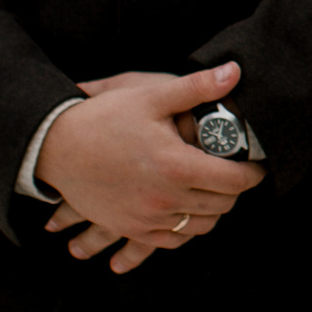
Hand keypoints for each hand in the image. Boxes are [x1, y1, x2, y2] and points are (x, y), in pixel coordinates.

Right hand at [36, 63, 266, 273]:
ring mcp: (146, 218)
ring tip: (217, 192)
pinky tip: (189, 212)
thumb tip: (235, 71)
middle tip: (239, 175)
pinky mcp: (129, 228)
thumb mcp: (151, 95)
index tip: (258, 165)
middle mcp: (165, 199)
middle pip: (222, 205)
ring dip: (214, 211)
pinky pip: (171, 240)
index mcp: (177, 166)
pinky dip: (187, 229)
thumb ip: (197, 87)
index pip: (234, 180)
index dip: (253, 173)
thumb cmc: (103, 117)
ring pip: (200, 227)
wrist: (53, 147)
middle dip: (236, 190)